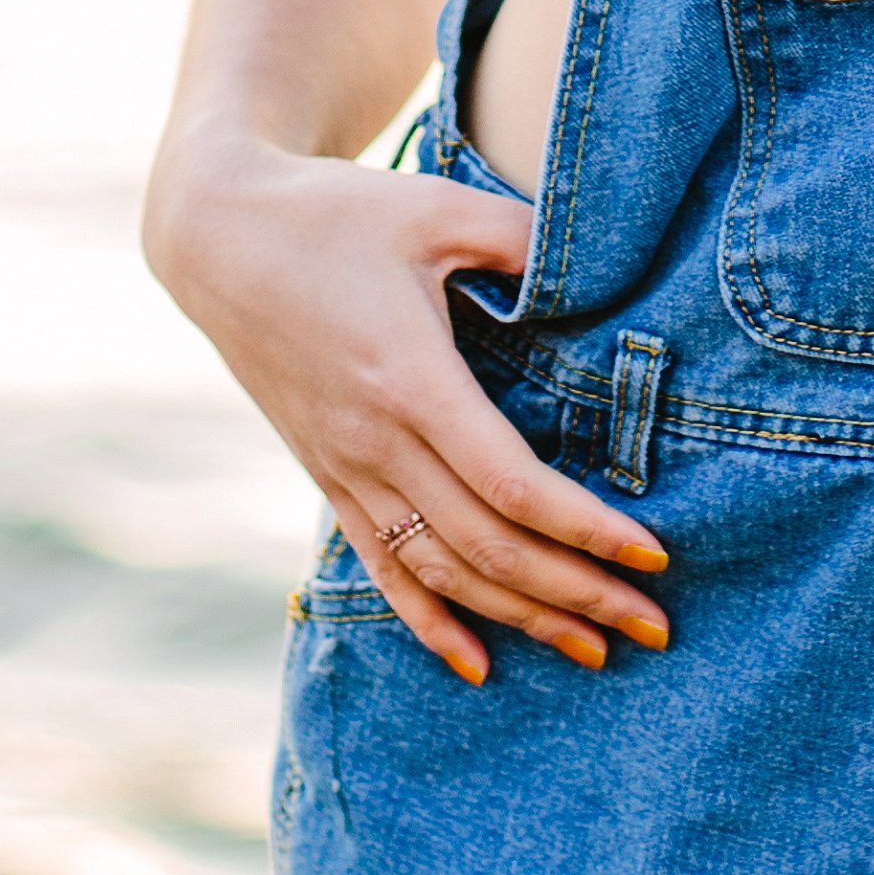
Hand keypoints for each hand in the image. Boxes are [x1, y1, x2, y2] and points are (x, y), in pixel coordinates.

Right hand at [144, 133, 668, 684]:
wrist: (219, 239)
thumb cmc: (336, 213)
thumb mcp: (437, 210)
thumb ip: (523, 241)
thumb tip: (603, 269)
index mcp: (411, 380)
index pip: (512, 485)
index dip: (586, 529)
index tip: (654, 553)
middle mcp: (376, 441)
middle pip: (489, 547)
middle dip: (578, 593)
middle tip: (655, 625)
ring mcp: (346, 468)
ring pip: (443, 571)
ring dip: (521, 618)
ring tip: (594, 651)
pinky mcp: (328, 476)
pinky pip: (382, 567)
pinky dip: (430, 622)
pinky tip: (476, 664)